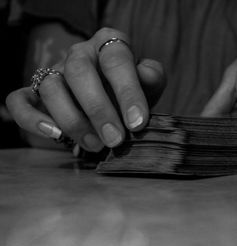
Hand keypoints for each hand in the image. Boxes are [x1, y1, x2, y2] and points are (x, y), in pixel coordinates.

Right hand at [6, 28, 164, 150]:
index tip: (137, 123)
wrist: (113, 99)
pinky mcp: (34, 93)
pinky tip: (54, 135)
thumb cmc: (130, 91)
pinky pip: (19, 100)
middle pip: (79, 71)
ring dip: (72, 121)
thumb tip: (146, 77)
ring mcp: (55, 72)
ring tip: (96, 145)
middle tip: (115, 139)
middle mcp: (80, 54)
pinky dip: (32, 119)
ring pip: (51, 88)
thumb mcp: (149, 83)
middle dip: (98, 109)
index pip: (116, 60)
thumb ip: (151, 77)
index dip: (128, 92)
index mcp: (110, 44)